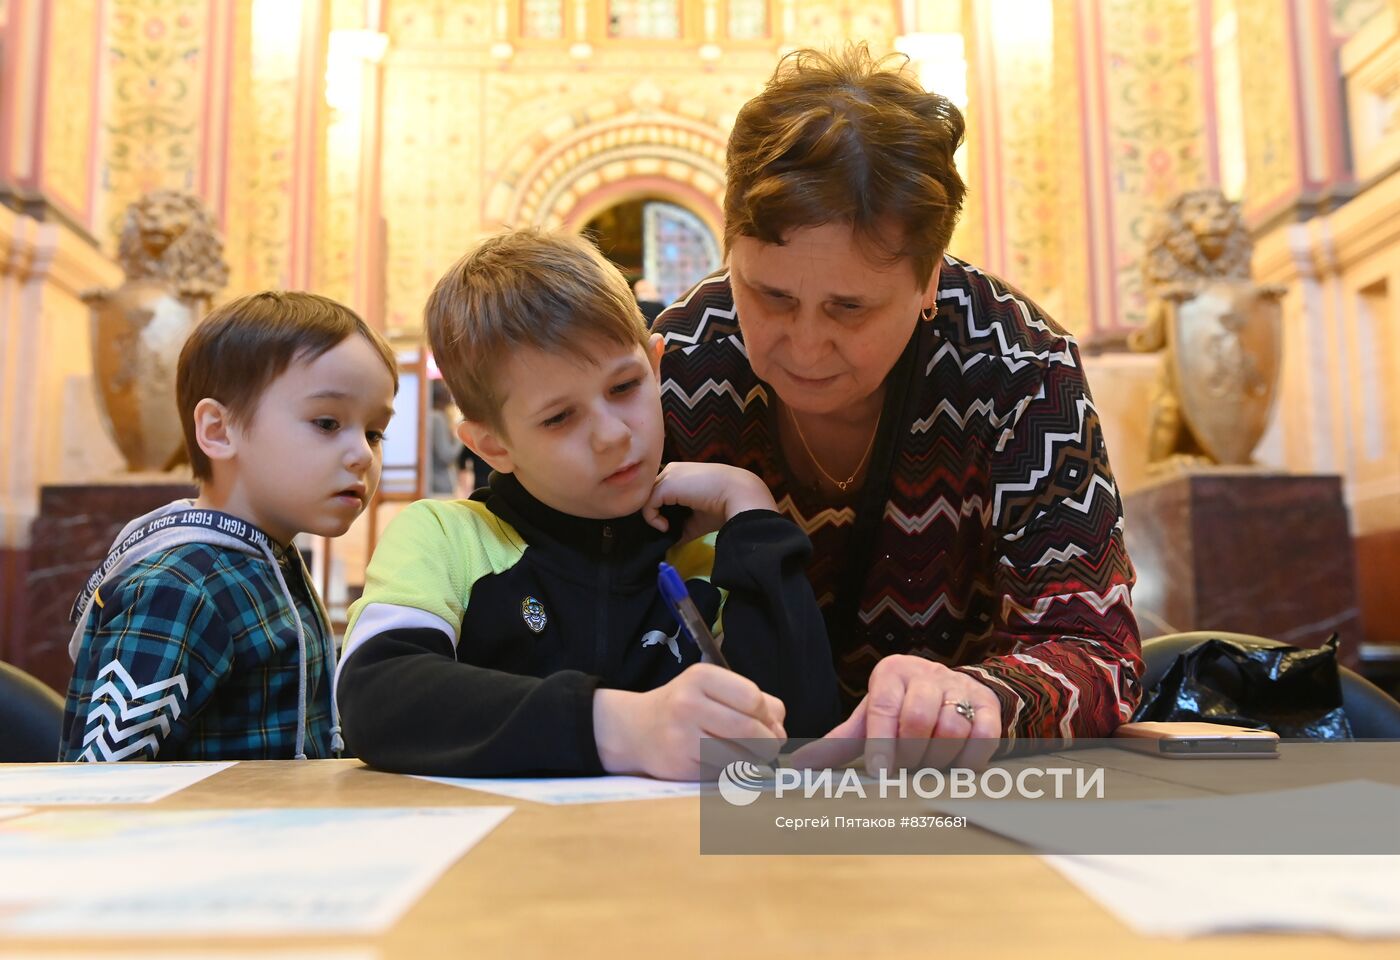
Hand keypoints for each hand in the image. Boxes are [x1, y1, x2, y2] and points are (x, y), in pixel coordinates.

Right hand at [593, 664, 786, 779]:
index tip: (765, 722)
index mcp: (701, 677)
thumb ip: (753, 701)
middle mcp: (689, 704)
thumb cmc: (685, 707)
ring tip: (747, 754)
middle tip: (766, 746)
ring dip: (753, 760)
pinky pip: (724, 773)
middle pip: (750, 729)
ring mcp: (682, 736)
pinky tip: (723, 762)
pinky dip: (732, 772)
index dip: (767, 715)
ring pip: (741, 756)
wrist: (636, 730)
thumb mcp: (713, 689)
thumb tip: (780, 732)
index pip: (753, 699)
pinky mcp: (681, 766)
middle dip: (767, 742)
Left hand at [643, 462, 776, 541]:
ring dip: (652, 516)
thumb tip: (670, 544)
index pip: (659, 492)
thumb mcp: (699, 518)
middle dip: (653, 512)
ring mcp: (668, 475)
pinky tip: (666, 527)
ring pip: (646, 497)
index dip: (659, 510)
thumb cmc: (724, 505)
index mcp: (681, 475)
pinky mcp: (666, 484)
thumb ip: (682, 527)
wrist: (739, 494)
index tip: (668, 526)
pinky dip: (652, 519)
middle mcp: (672, 471)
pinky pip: (647, 503)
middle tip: (664, 528)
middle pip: (650, 493)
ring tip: (667, 528)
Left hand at [790, 655, 1001, 773]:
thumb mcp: (870, 718)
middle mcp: (927, 674)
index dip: (880, 742)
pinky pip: (984, 736)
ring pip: (952, 728)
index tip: (879, 772)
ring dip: (938, 758)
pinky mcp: (988, 704)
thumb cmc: (901, 707)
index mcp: (892, 672)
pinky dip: (969, 758)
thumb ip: (839, 742)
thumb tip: (801, 764)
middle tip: (906, 769)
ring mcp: (960, 687)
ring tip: (927, 767)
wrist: (949, 689)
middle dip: (910, 753)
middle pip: (919, 718)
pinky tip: (955, 765)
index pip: (883, 706)